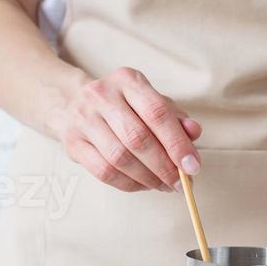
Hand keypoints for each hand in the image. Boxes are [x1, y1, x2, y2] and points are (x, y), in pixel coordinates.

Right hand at [57, 67, 201, 191]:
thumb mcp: (152, 103)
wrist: (74, 104)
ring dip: (148, 178)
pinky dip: (128, 184)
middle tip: (180, 183)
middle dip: (164, 166)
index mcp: (128, 80)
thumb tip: (194, 132)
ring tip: (164, 186)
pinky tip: (143, 185)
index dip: (178, 143)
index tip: (193, 166)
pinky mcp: (72, 142)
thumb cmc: (124, 106)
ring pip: (120, 158)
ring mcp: (83, 118)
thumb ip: (176, 118)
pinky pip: (103, 171)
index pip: (157, 112)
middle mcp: (102, 94)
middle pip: (138, 138)